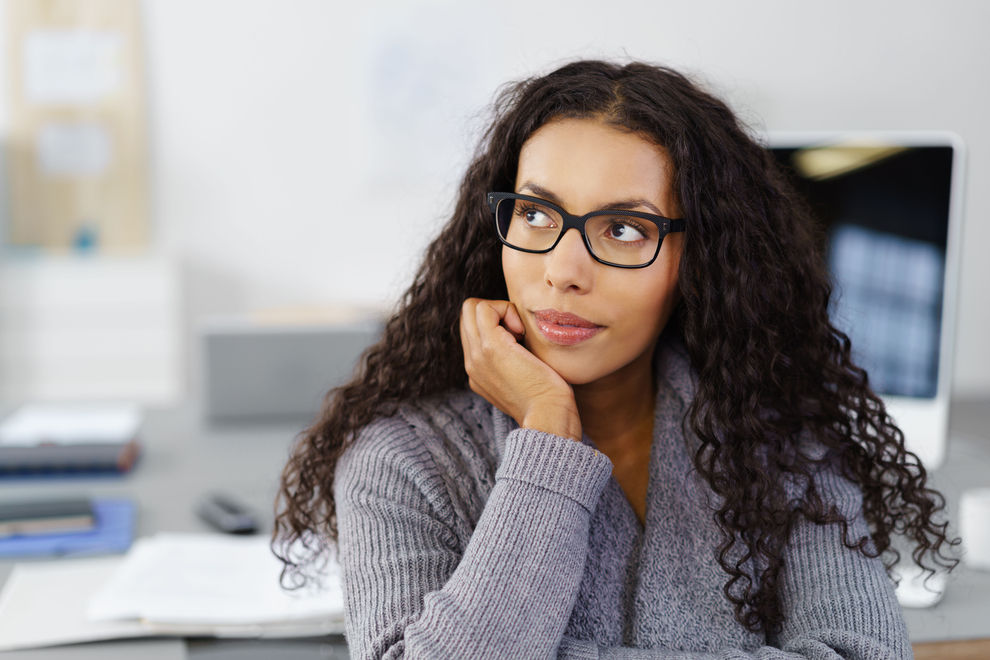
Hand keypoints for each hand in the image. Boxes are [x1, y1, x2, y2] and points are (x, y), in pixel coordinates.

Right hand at [460, 298, 581, 440]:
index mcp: (478, 372)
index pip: (472, 330)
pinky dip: (505, 309)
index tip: (520, 339)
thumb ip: (514, 362)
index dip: (496, 322)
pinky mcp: (490, 348)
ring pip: (471, 307)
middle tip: (519, 332)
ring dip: (500, 310)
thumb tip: (521, 339)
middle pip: (468, 315)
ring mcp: (477, 356)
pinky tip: (522, 332)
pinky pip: (484, 308)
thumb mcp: (524, 380)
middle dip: (496, 312)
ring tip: (520, 333)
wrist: (548, 417)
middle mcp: (472, 364)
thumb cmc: (548, 400)